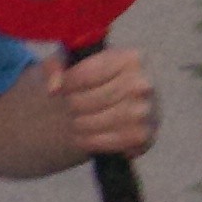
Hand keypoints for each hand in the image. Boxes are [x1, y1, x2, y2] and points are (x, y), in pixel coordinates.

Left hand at [48, 44, 157, 158]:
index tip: (58, 88)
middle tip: (67, 108)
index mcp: (132, 59)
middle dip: (73, 105)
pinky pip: (112, 143)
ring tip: (73, 123)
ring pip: (101, 122)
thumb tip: (53, 88)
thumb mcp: (76, 62)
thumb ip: (55, 67)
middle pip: (93, 100)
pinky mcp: (144, 136)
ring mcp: (147, 112)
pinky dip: (94, 142)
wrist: (129, 100)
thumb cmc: (100, 77)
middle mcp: (144, 84)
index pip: (88, 74)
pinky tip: (85, 137)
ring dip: (81, 125)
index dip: (67, 83)